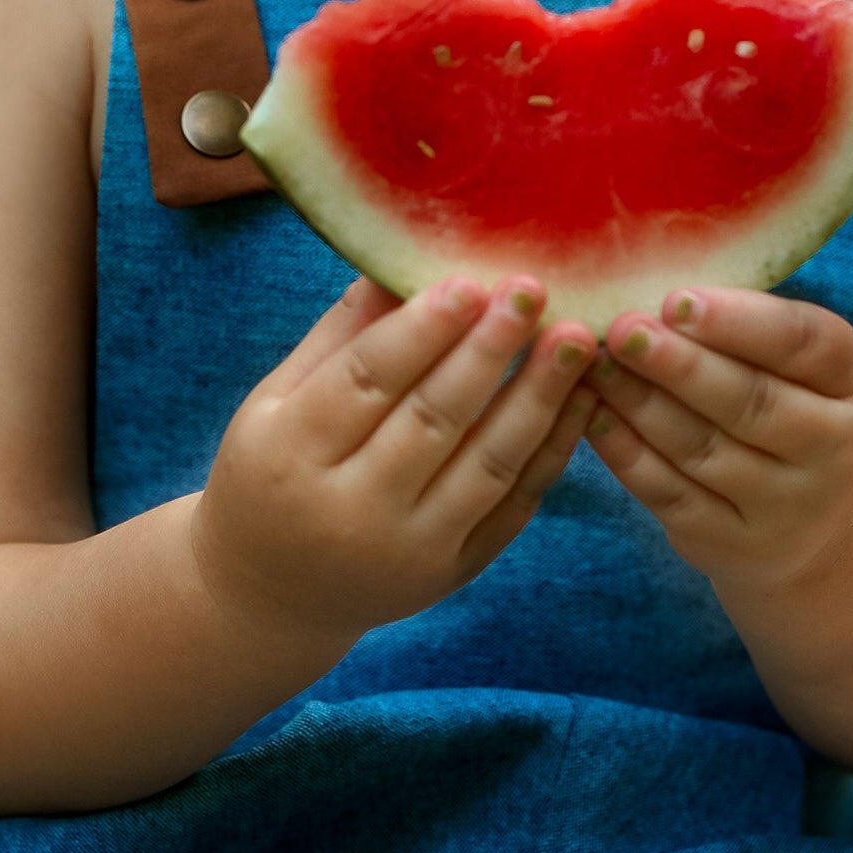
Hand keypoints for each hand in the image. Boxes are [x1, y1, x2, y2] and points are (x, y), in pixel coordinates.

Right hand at [193, 275, 597, 643]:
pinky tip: (580, 398)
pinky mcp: (454, 572)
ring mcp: (410, 549)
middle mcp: (351, 510)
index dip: (421, 332)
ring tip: (575, 339)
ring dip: (538, 397)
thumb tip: (399, 258)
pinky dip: (552, 449)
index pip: (365, 383)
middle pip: (433, 420)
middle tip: (533, 292)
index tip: (470, 280)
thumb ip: (339, 336)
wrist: (274, 594)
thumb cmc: (272, 472)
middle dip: (489, 352)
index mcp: (290, 455)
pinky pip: (514, 505)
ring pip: (487, 464)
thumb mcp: (275, 402)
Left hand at [585, 287, 852, 586]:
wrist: (807, 521)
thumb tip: (656, 290)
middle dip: (680, 365)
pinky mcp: (734, 544)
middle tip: (621, 331)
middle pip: (751, 402)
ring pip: (703, 449)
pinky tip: (594, 415)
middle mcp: (836, 448)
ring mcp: (788, 506)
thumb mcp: (795, 364)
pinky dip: (626, 452)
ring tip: (597, 364)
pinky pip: (671, 494)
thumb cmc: (786, 405)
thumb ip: (743, 325)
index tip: (675, 300)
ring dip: (641, 403)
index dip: (739, 322)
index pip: (804, 343)